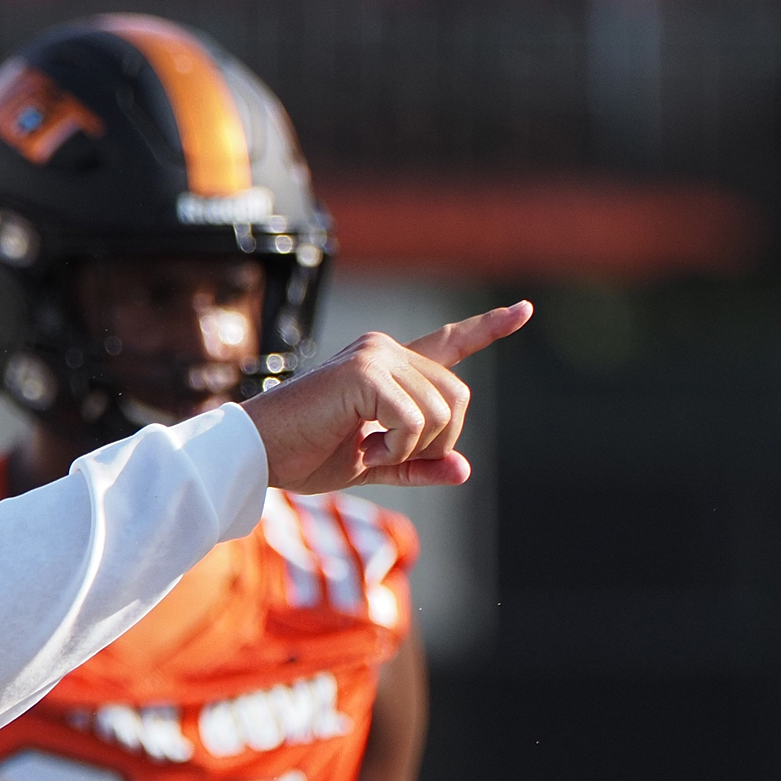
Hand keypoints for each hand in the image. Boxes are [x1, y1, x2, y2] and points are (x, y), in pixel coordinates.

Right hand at [244, 302, 531, 493]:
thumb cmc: (302, 456)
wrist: (256, 454)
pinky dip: (395, 448)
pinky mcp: (365, 373)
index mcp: (387, 367)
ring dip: (412, 449)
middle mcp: (385, 350)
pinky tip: (361, 448)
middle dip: (437, 442)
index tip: (524, 310)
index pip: (448, 343)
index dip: (487, 328)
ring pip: (443, 411)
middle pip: (459, 398)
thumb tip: (463, 470)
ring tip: (366, 451)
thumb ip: (417, 465)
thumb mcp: (371, 465)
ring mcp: (376, 357)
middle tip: (386, 458)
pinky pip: (414, 420)